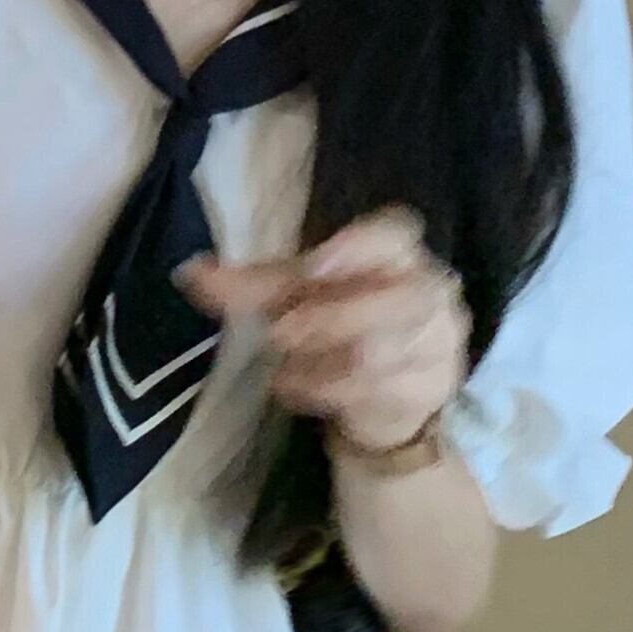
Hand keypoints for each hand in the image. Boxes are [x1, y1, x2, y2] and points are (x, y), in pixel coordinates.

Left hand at [179, 209, 468, 455]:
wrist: (383, 397)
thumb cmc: (340, 326)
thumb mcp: (296, 296)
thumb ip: (252, 284)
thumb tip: (193, 272)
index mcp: (399, 251)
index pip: (395, 233)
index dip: (358, 247)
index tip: (314, 266)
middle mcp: (430, 289)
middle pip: (396, 298)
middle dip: (333, 318)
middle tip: (281, 333)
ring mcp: (439, 340)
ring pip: (384, 352)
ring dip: (322, 364)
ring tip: (281, 372)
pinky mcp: (432, 387)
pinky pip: (379, 391)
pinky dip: (327, 393)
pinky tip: (296, 391)